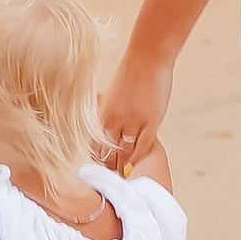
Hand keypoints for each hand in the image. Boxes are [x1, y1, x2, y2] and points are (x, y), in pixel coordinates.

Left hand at [98, 43, 172, 175]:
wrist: (147, 58)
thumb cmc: (130, 70)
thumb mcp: (113, 91)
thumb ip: (108, 107)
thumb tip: (102, 115)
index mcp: (103, 112)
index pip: (93, 142)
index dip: (91, 158)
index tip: (89, 171)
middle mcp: (115, 119)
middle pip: (107, 150)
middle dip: (105, 167)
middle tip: (103, 181)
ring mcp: (134, 120)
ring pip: (124, 151)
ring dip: (121, 166)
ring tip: (119, 180)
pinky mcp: (151, 121)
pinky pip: (143, 146)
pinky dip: (137, 158)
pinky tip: (135, 167)